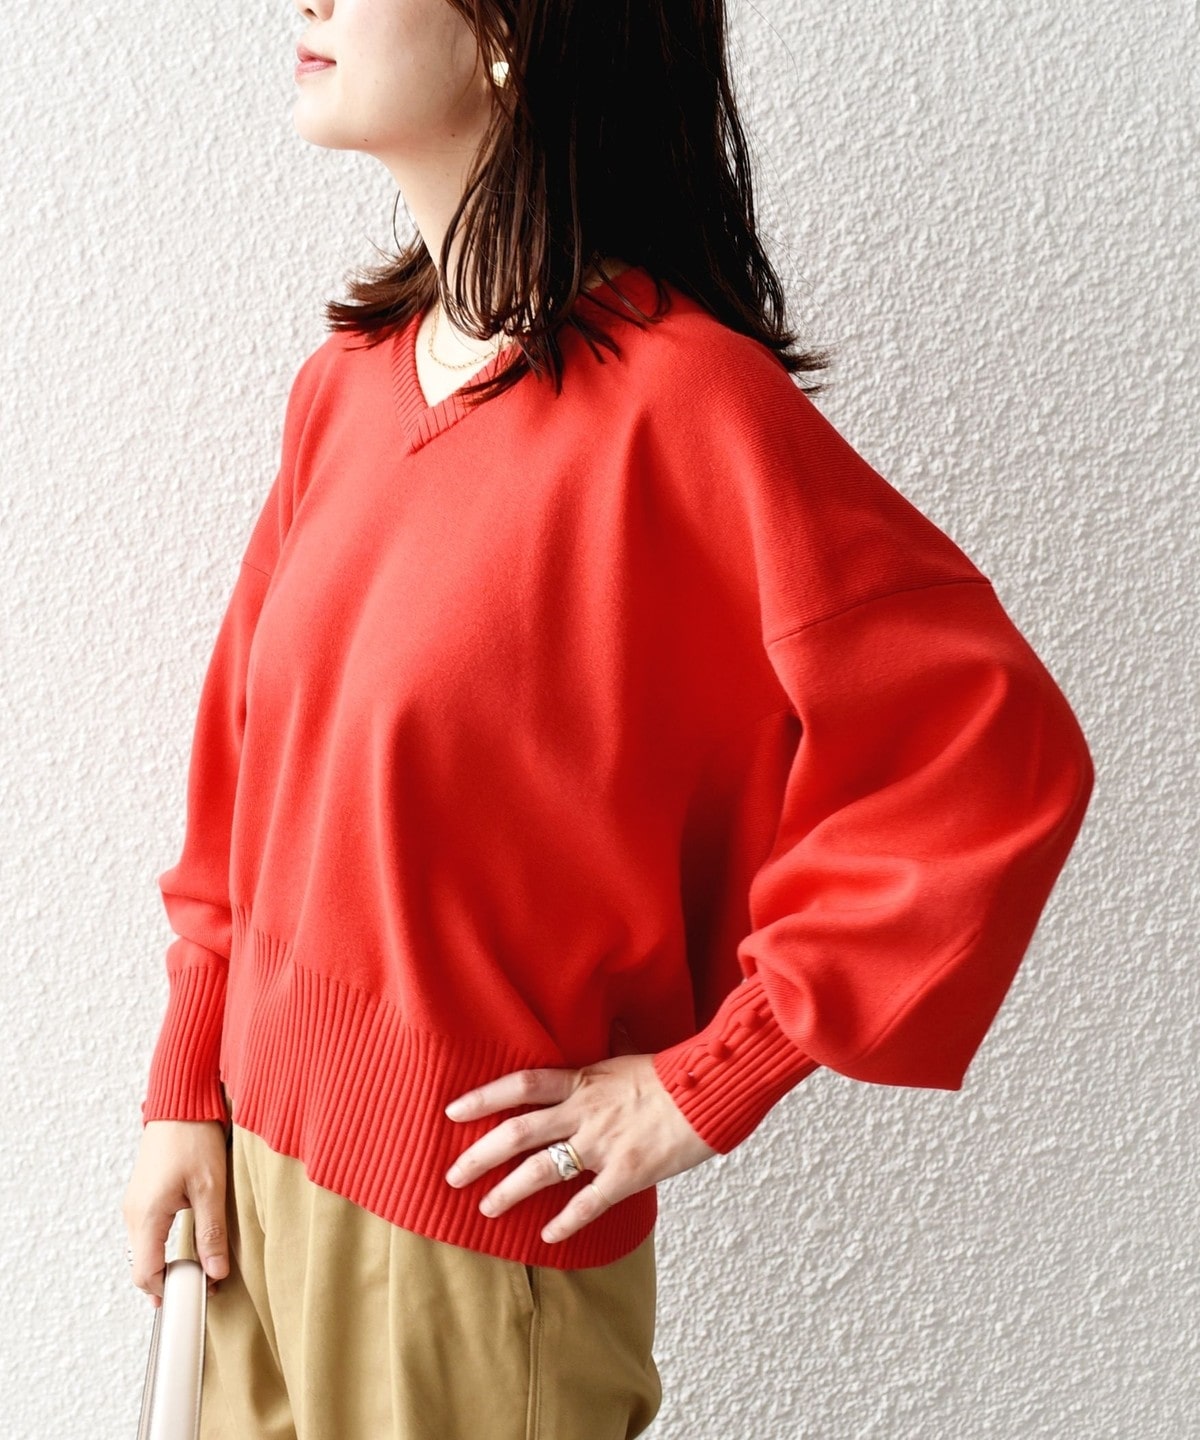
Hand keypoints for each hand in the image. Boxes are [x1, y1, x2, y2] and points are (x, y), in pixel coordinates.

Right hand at [122, 1119, 230, 1307]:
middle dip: (170, 1281)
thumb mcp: (211, 1187)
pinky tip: (189, 1244)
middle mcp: (133, 1214)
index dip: (169, 1292)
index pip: (146, 1274)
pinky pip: (147, 1233)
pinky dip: (163, 1247)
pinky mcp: (142, 1195)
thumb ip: (212, 1232)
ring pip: (144, 1250)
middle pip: (142, 1267)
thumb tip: (216, 1273)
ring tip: (202, 1267)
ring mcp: (135, 1204)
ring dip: (167, 1264)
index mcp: (146, 1216)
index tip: (196, 1297)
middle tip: (205, 1286)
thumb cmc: (194, 1137)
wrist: (181, 1101)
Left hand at [442, 1020, 719, 1243]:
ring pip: (542, 1171)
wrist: (712, 1090)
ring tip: (486, 1208)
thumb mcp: (629, 1055)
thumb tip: (599, 1035)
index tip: (454, 1111)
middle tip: (452, 1174)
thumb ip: (603, 1058)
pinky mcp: (627, 1173)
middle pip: (518, 1132)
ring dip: (509, 1191)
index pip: (521, 1085)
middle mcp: (584, 1112)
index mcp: (583, 1081)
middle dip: (480, 1155)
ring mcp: (603, 1144)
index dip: (484, 1097)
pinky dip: (566, 1223)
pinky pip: (588, 1203)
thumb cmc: (676, 1073)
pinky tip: (547, 1238)